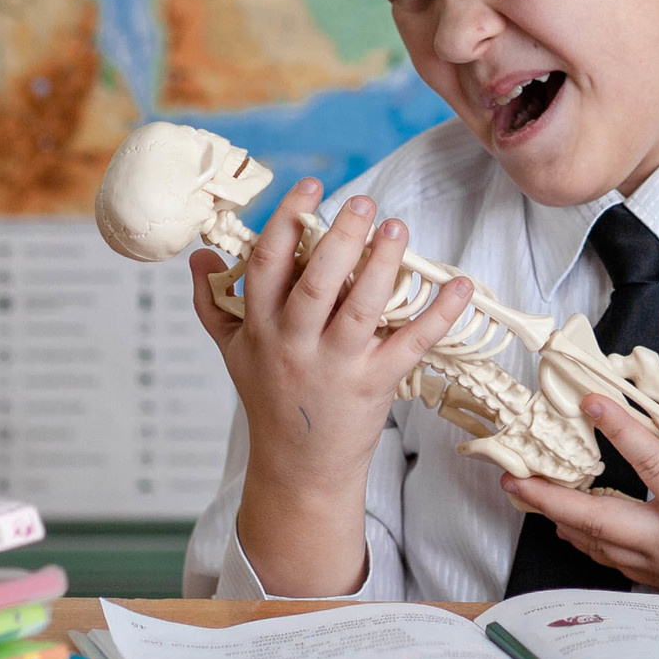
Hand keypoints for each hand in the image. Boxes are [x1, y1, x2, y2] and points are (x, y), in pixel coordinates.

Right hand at [190, 184, 473, 594]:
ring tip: (398, 227)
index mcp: (261, 328)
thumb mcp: (233, 352)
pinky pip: (410, 344)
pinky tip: (460, 285)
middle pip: (316, 282)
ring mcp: (336, 366)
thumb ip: (214, 303)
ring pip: (361, 308)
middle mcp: (295, 344)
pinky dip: (439, 315)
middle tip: (364, 202)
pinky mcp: (374, 385)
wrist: (298, 470)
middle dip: (340, 238)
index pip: (269, 264)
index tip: (310, 188)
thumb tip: (198, 255)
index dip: (288, 221)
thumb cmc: (270, 401)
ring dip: (383, 265)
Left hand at [501, 397, 658, 598]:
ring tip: (527, 496)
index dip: (620, 429)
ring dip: (558, 517)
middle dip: (550, 496)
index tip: (591, 403)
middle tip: (515, 476)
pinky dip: (585, 542)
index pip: (652, 463)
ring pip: (595, 542)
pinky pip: (610, 560)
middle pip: (596, 517)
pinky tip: (571, 529)